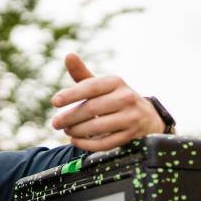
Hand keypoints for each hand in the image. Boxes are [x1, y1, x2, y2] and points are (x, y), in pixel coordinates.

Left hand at [50, 53, 165, 151]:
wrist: (147, 117)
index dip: (71, 94)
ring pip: (97, 127)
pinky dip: (87, 144)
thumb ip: (83, 74)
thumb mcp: (102, 86)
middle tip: (55, 123)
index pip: (91, 87)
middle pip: (91, 109)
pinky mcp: (131, 136)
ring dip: (77, 131)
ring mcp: (131, 118)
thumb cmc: (115, 98)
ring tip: (66, 130)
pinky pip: (105, 143)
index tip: (54, 102)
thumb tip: (68, 55)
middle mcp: (126, 98)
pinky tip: (76, 141)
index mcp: (116, 82)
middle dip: (69, 117)